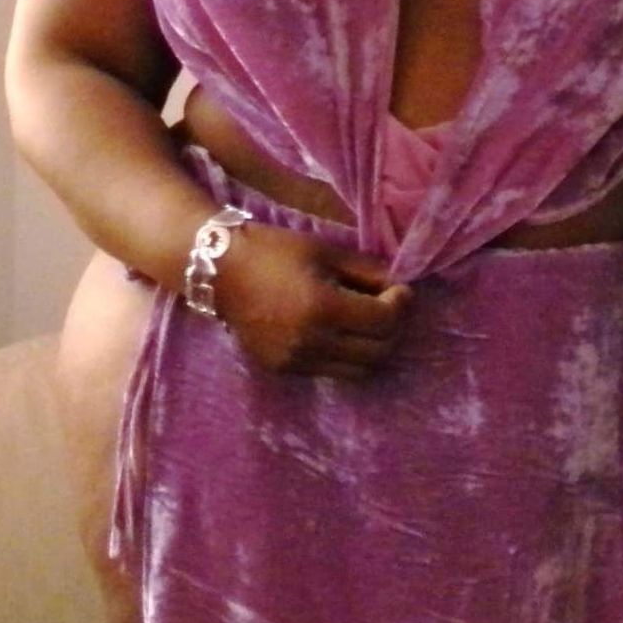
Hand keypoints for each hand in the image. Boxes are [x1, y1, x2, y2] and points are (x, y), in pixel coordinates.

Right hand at [214, 224, 412, 381]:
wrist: (221, 271)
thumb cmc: (275, 251)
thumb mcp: (326, 251)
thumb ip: (367, 271)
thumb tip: (398, 285)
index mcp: (323, 308)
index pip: (384, 321)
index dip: (401, 304)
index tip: (401, 290)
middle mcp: (312, 342)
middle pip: (378, 351)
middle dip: (393, 328)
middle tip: (389, 307)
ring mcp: (297, 361)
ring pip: (359, 370)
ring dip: (373, 348)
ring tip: (368, 323)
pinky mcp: (284, 370)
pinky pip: (331, 371)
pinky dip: (345, 356)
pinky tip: (340, 333)